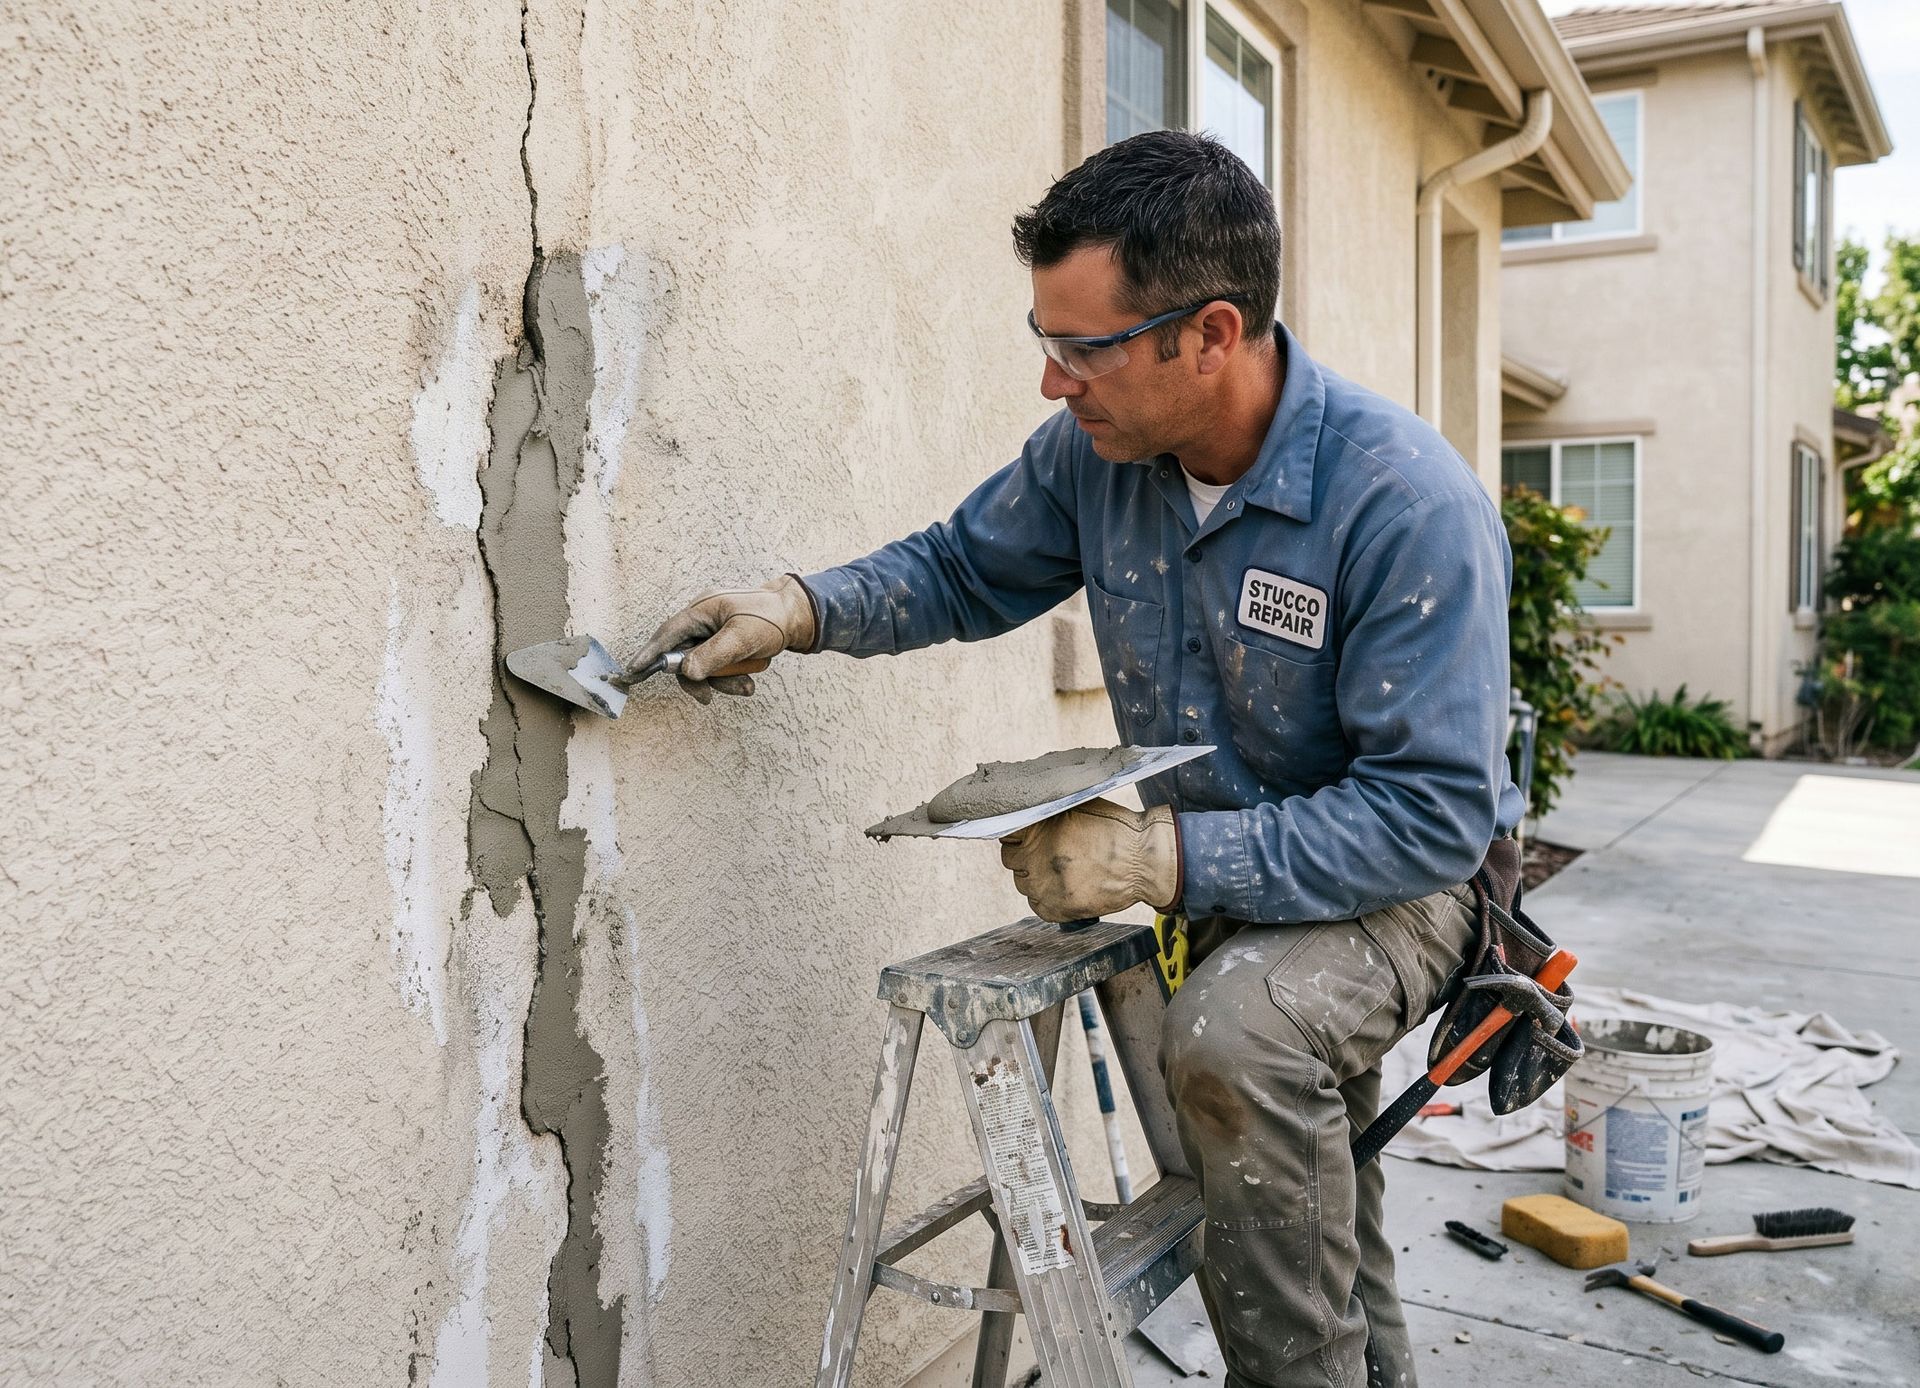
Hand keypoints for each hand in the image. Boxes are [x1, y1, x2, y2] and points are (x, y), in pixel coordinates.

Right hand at [632, 574, 817, 703]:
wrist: (799, 615)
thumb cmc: (771, 619)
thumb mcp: (742, 637)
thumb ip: (712, 655)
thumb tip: (685, 672)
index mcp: (701, 610)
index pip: (667, 635)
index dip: (649, 655)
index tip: (631, 672)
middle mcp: (703, 620)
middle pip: (684, 658)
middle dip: (701, 679)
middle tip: (710, 698)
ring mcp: (714, 632)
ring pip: (703, 666)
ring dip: (723, 681)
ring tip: (747, 686)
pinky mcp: (725, 642)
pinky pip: (719, 666)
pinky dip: (732, 676)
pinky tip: (751, 677)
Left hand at [999, 799, 1180, 923]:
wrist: (1143, 862)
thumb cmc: (1115, 829)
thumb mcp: (1079, 806)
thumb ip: (1049, 810)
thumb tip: (1028, 808)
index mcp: (1038, 830)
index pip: (1007, 834)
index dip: (1018, 834)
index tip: (1027, 837)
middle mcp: (1035, 859)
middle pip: (1011, 860)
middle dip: (1026, 855)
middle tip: (1048, 854)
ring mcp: (1045, 887)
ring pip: (1023, 884)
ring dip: (1036, 877)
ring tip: (1061, 871)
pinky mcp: (1058, 910)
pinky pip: (1037, 906)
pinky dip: (1047, 899)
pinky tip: (1065, 887)